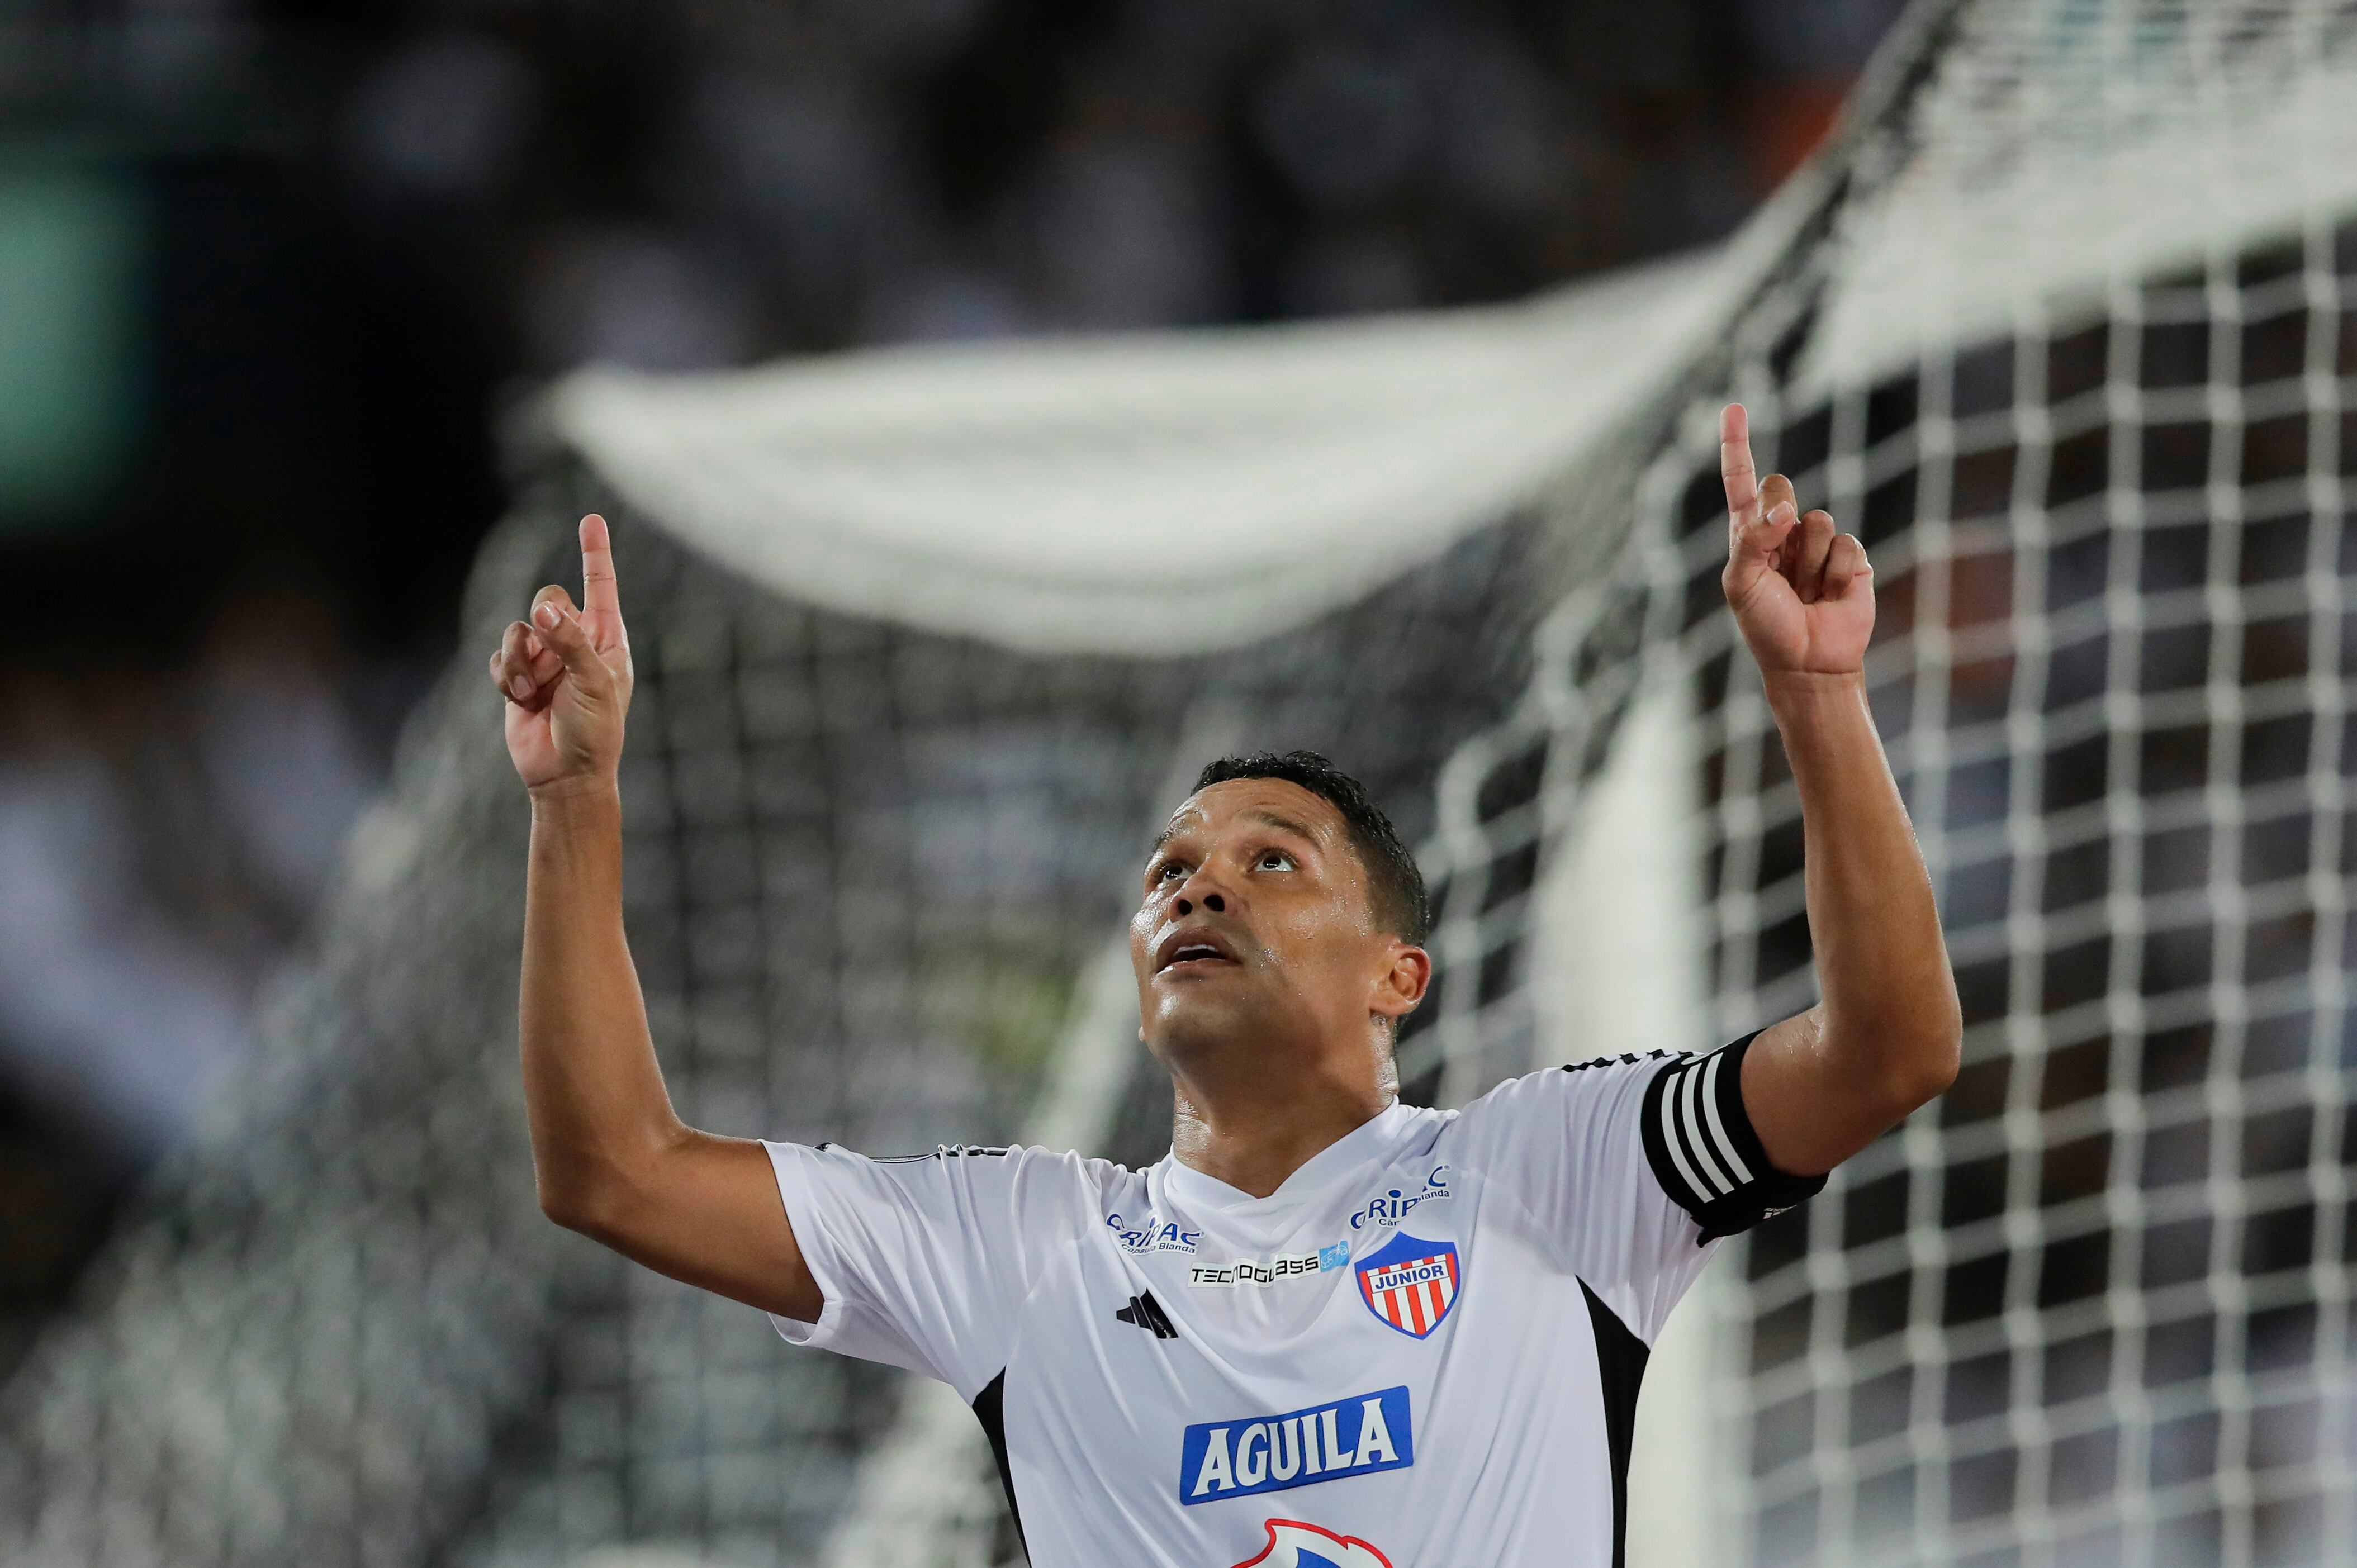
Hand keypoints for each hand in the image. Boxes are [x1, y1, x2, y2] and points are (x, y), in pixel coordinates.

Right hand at [490, 514, 633, 791]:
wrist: (565, 775)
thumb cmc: (595, 732)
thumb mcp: (593, 683)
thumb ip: (569, 641)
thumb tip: (541, 608)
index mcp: (605, 639)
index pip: (600, 586)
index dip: (595, 553)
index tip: (591, 520)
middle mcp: (574, 643)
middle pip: (548, 598)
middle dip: (545, 622)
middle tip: (549, 653)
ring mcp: (544, 659)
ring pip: (518, 629)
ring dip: (521, 660)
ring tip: (533, 693)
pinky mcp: (517, 677)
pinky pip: (500, 658)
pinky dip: (507, 677)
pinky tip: (520, 700)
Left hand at [1719, 404, 1873, 679]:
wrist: (1808, 664)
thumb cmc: (1766, 626)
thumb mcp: (1742, 583)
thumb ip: (1752, 539)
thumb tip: (1784, 512)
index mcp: (1749, 534)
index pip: (1742, 481)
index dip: (1738, 444)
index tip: (1734, 408)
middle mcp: (1783, 532)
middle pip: (1781, 487)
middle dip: (1779, 517)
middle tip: (1779, 558)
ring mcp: (1818, 544)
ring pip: (1818, 521)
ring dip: (1809, 561)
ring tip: (1806, 591)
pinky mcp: (1851, 559)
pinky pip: (1846, 545)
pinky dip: (1835, 574)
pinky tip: (1830, 595)